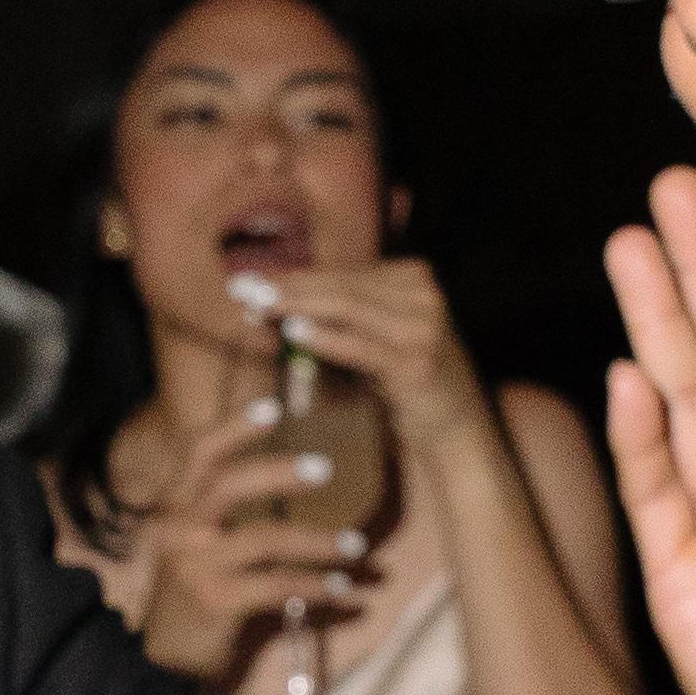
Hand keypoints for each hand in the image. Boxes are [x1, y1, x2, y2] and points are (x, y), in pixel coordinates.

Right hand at [119, 397, 371, 686]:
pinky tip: (342, 590)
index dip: (234, 427)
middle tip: (325, 468)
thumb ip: (224, 507)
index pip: (198, 453)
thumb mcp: (198, 539)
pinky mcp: (216, 601)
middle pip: (227, 485)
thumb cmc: (196, 587)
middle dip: (278, 472)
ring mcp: (195, 566)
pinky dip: (315, 586)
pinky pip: (277, 586)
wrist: (168, 655)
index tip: (273, 406)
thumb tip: (291, 468)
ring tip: (355, 546)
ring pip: (263, 539)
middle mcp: (178, 529)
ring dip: (317, 542)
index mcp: (175, 505)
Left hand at [234, 256, 482, 445]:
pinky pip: (362, 345)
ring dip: (298, 306)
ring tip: (257, 307)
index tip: (250, 282)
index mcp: (413, 275)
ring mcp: (424, 325)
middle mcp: (423, 293)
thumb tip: (273, 298)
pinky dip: (325, 337)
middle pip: (341, 285)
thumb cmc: (404, 375)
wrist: (453, 422)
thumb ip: (338, 311)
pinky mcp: (417, 361)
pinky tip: (292, 332)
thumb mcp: (376, 332)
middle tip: (242, 289)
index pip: (342, 272)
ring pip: (348, 307)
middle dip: (288, 287)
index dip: (294, 277)